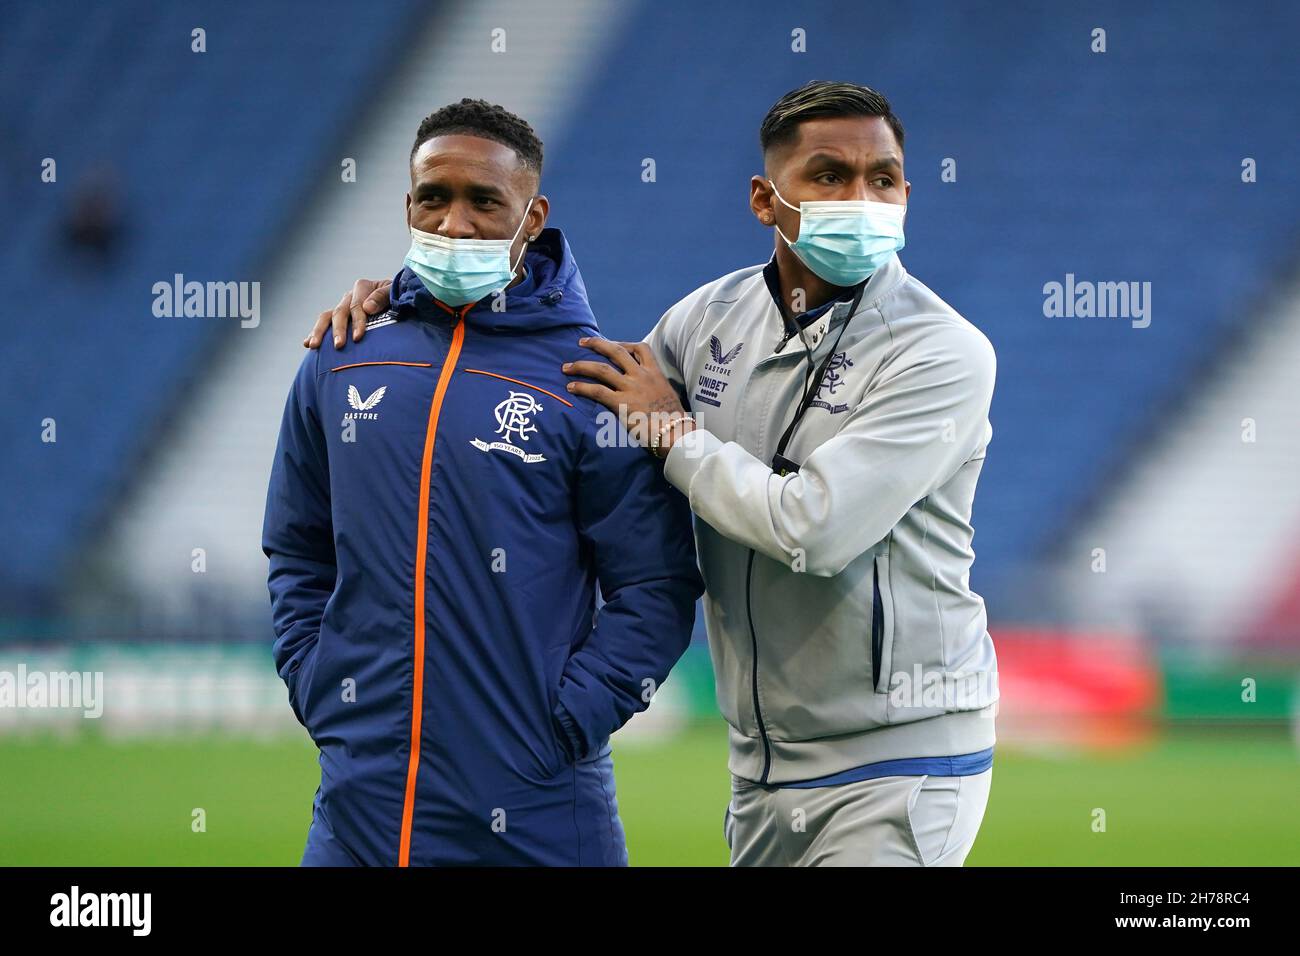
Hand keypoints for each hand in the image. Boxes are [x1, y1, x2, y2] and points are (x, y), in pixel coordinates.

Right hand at [304, 278, 391, 348]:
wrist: (399, 300)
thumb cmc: (399, 298)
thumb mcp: (395, 293)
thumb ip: (383, 297)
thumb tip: (367, 307)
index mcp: (363, 287)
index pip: (357, 306)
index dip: (357, 322)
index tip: (358, 338)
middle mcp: (349, 296)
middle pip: (339, 312)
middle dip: (338, 330)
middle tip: (339, 346)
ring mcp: (342, 306)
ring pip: (326, 317)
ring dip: (319, 331)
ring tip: (313, 345)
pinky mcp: (339, 317)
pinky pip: (324, 323)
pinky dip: (315, 332)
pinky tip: (307, 344)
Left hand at [563, 339, 694, 452]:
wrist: (677, 433)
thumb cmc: (675, 421)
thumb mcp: (669, 397)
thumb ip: (657, 390)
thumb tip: (650, 396)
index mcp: (655, 373)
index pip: (641, 349)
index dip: (625, 343)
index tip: (614, 344)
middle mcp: (641, 376)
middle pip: (617, 352)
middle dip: (598, 344)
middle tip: (582, 342)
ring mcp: (631, 388)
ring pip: (602, 369)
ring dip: (582, 365)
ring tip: (566, 367)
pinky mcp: (621, 403)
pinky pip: (597, 391)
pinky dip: (582, 387)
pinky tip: (571, 387)